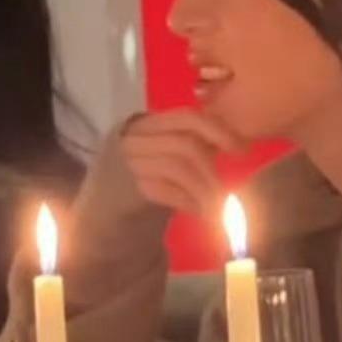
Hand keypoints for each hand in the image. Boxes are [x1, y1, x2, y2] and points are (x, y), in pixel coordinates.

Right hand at [120, 108, 243, 214]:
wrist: (100, 225)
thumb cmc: (137, 191)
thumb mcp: (161, 160)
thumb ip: (187, 147)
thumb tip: (234, 143)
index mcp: (141, 124)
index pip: (186, 116)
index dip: (218, 130)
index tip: (242, 149)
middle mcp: (129, 137)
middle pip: (184, 142)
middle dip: (212, 169)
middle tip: (228, 193)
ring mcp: (123, 162)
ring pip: (178, 166)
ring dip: (204, 191)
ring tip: (216, 210)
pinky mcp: (122, 189)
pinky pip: (166, 190)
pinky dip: (188, 202)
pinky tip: (198, 213)